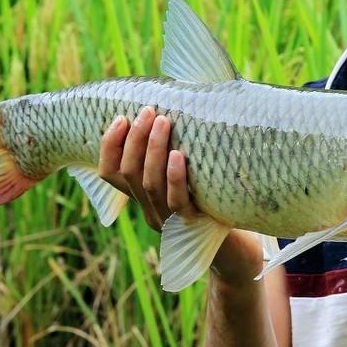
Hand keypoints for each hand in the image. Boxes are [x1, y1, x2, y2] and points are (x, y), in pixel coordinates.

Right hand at [98, 107, 263, 283]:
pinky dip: (175, 176)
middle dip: (134, 139)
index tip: (120, 117)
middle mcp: (151, 210)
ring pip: (149, 184)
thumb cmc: (215, 199)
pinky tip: (179, 155)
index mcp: (144, 197)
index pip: (110, 173)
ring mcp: (170, 220)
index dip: (108, 146)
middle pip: (129, 173)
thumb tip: (182, 98)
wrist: (238, 248)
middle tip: (148, 112)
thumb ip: (177, 147)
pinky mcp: (195, 226)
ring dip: (152, 149)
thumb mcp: (190, 173)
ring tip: (164, 122)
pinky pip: (177, 201)